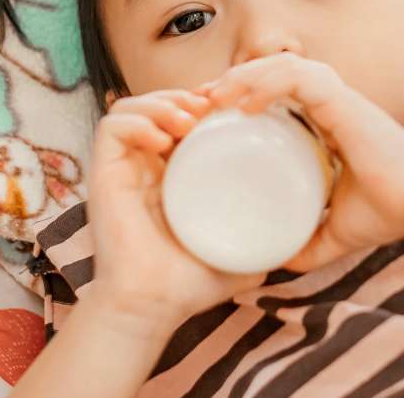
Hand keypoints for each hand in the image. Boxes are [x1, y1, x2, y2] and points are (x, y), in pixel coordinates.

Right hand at [87, 89, 266, 333]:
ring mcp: (123, 167)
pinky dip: (138, 121)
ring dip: (162, 102)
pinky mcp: (103, 172)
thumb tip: (300, 234)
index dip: (204, 103)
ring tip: (189, 120)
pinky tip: (164, 140)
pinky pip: (112, 126)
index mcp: (172, 174)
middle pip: (157, 103)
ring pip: (132, 106)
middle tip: (212, 108)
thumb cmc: (190, 283)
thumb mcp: (239, 249)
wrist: (153, 307)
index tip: (233, 109)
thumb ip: (264, 238)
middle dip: (185, 95)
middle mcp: (144, 165)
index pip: (181, 118)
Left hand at [200, 52, 403, 272]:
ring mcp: (337, 96)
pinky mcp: (344, 100)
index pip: (271, 90)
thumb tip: (274, 264)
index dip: (236, 94)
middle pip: (268, 71)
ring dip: (241, 77)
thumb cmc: (387, 213)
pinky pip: (297, 78)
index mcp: (324, 120)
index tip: (204, 116)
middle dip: (229, 81)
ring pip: (279, 66)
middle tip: (196, 104)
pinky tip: (243, 105)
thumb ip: (305, 243)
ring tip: (211, 99)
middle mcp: (329, 101)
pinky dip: (267, 85)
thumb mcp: (332, 233)